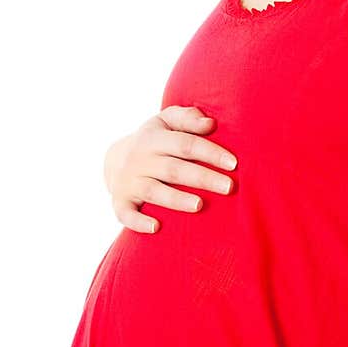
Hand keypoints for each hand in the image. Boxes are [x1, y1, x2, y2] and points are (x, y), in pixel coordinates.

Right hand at [104, 105, 237, 233]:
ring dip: (176, 199)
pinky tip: (156, 228)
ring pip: (153, 191)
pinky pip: (125, 214)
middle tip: (229, 187)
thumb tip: (210, 124)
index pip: (185, 144)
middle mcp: (140, 160)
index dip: (210, 153)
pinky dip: (138, 222)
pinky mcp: (120, 202)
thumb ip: (187, 118)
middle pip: (174, 169)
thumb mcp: (165, 122)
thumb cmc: (155, 141)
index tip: (234, 163)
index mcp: (153, 138)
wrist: (114, 159)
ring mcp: (128, 182)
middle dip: (202, 178)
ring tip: (199, 206)